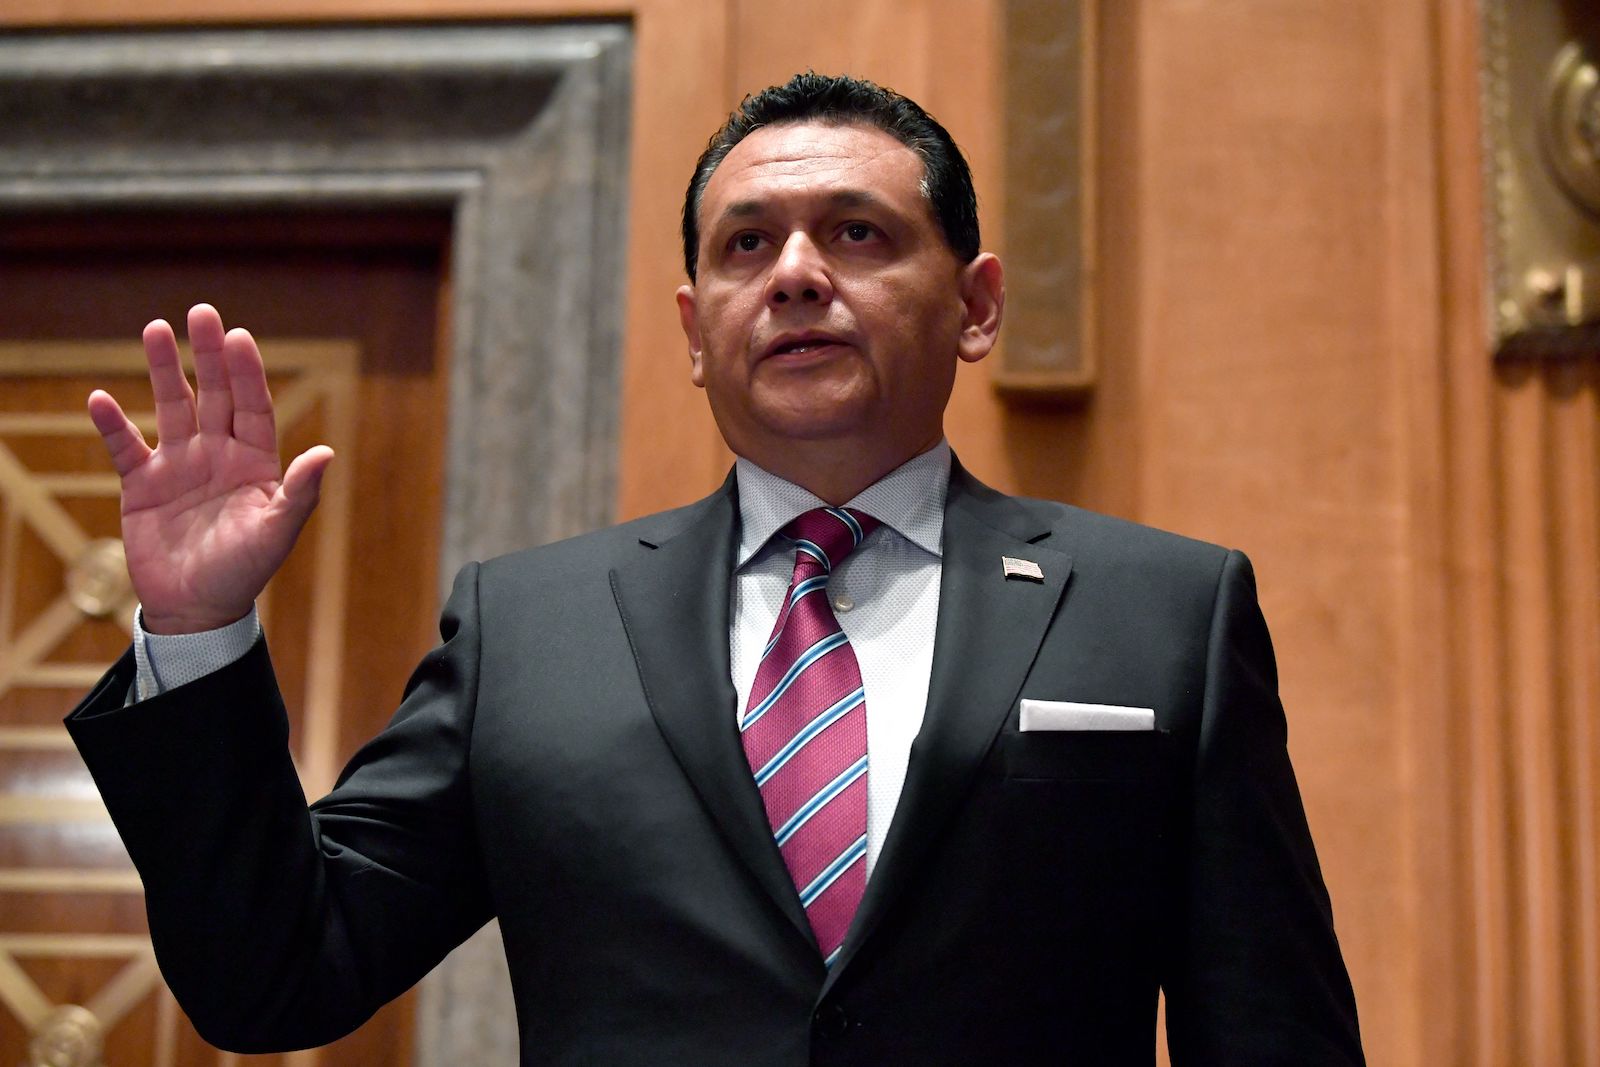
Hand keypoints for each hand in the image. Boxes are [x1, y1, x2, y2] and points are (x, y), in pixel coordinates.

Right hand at [87, 304, 333, 633]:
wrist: (197, 609)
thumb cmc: (243, 573)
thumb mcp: (275, 534)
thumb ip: (299, 494)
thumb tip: (326, 453)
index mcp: (255, 462)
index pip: (253, 406)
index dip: (248, 373)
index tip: (239, 338)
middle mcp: (218, 454)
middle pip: (215, 394)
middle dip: (209, 355)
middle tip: (202, 312)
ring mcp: (179, 466)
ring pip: (172, 407)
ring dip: (165, 371)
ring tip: (155, 329)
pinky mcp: (142, 484)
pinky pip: (125, 446)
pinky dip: (112, 424)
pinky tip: (99, 399)